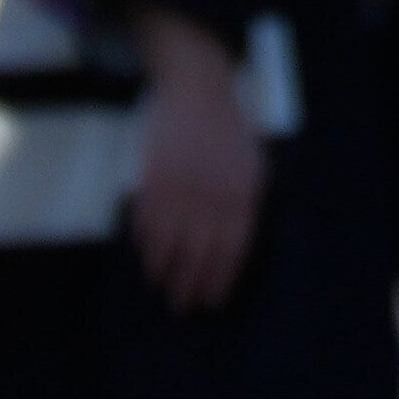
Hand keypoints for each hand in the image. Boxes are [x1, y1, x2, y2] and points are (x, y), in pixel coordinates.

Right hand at [123, 16, 265, 312]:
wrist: (198, 90)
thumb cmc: (230, 130)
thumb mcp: (253, 166)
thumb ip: (244, 204)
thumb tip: (233, 245)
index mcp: (241, 196)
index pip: (231, 251)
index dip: (220, 280)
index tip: (211, 302)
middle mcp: (211, 198)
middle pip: (199, 254)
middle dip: (190, 285)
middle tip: (182, 308)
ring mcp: (181, 189)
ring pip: (169, 243)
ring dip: (163, 270)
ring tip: (161, 288)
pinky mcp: (154, 178)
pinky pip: (147, 219)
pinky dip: (145, 242)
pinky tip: (145, 256)